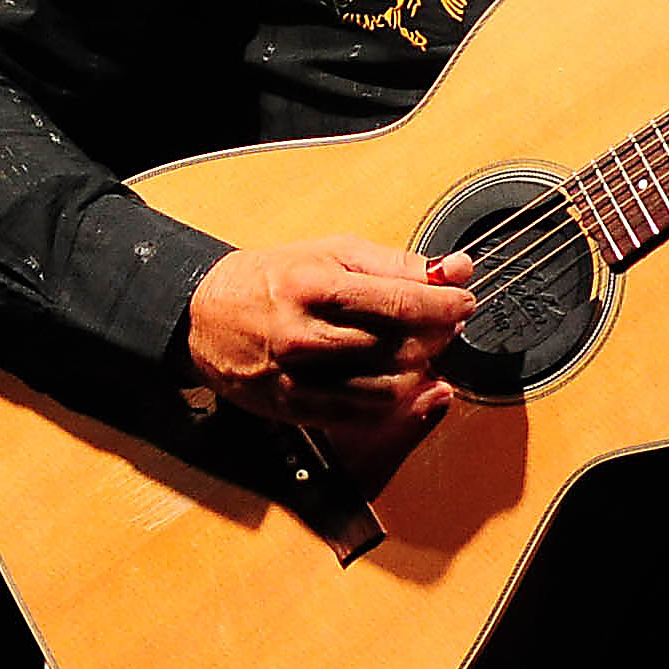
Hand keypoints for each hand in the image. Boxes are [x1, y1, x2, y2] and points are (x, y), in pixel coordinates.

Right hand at [186, 235, 474, 478]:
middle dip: (437, 338)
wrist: (204, 314)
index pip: (400, 302)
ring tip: (428, 356)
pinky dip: (394, 406)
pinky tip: (409, 389)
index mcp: (315, 286)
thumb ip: (398, 264)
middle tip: (447, 327)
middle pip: (396, 347)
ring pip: (383, 389)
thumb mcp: (333, 253)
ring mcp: (296, 377)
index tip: (464, 303)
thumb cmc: (273, 278)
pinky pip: (358, 416)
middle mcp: (304, 335)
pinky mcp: (291, 408)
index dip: (444, 306)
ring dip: (421, 375)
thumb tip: (456, 268)